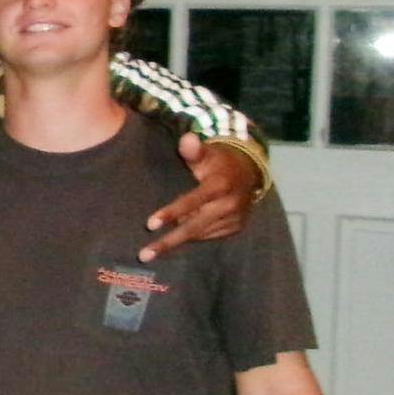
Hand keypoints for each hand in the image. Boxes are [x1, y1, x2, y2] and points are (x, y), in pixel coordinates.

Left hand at [139, 135, 257, 261]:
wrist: (250, 172)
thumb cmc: (218, 161)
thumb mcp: (208, 152)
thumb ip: (194, 149)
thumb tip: (186, 139)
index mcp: (219, 185)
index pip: (191, 202)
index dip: (171, 213)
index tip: (150, 225)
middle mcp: (229, 205)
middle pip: (193, 227)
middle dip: (168, 242)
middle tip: (144, 255)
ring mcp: (234, 219)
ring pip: (199, 234)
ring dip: (177, 241)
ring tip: (152, 250)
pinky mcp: (235, 228)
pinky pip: (208, 236)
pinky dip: (192, 237)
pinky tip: (176, 238)